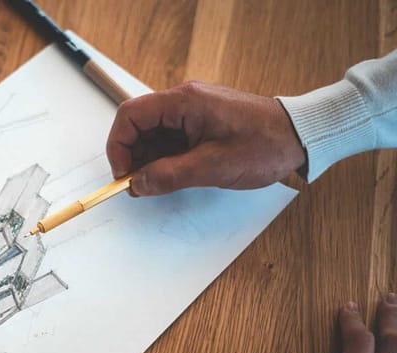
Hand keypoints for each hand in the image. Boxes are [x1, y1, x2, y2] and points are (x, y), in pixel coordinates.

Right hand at [105, 81, 305, 195]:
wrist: (300, 137)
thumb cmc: (265, 144)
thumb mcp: (213, 166)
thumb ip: (169, 176)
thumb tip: (137, 184)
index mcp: (184, 102)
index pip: (130, 116)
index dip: (119, 146)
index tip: (123, 174)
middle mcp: (184, 101)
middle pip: (138, 125)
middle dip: (132, 156)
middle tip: (138, 185)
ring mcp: (192, 111)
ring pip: (152, 134)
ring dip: (147, 160)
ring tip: (155, 185)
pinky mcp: (200, 123)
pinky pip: (170, 139)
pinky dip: (163, 159)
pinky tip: (169, 177)